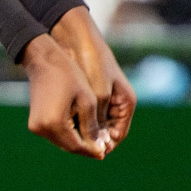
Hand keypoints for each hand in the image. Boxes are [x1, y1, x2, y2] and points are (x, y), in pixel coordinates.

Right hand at [21, 33, 106, 159]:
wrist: (43, 60)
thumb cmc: (68, 75)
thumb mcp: (86, 100)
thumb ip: (92, 126)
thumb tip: (98, 147)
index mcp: (54, 123)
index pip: (76, 146)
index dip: (92, 150)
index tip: (105, 152)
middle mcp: (41, 128)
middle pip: (68, 147)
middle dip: (85, 149)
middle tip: (101, 149)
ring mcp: (36, 126)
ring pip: (61, 142)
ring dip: (76, 143)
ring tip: (93, 142)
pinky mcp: (34, 123)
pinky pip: (55, 135)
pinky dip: (67, 136)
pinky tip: (80, 133)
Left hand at [51, 6, 134, 154]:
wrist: (78, 38)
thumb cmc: (92, 63)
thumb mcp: (98, 94)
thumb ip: (98, 119)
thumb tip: (94, 142)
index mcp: (126, 103)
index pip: (118, 135)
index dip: (104, 146)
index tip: (89, 152)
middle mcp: (116, 103)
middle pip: (105, 131)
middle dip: (92, 140)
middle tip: (76, 147)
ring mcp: (103, 98)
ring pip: (93, 124)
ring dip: (83, 131)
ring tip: (68, 138)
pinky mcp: (89, 93)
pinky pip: (84, 114)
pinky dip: (76, 120)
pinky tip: (64, 126)